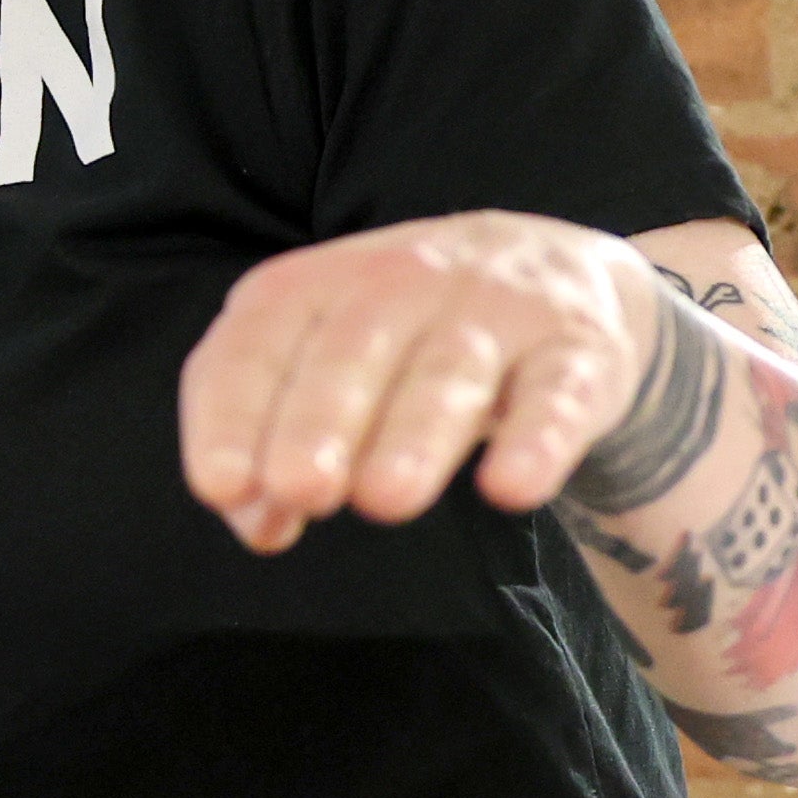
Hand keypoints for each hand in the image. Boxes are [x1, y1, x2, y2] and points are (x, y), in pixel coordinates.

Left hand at [175, 212, 667, 555]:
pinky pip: (558, 393)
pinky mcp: (578, 351)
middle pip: (354, 348)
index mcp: (324, 284)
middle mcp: (406, 282)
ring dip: (416, 433)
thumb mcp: (330, 367)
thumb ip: (275, 442)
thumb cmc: (410, 338)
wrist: (561, 274)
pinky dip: (539, 438)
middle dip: (321, 420)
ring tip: (385, 499)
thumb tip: (258, 523)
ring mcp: (497, 310)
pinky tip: (512, 486)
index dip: (235, 410)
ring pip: (451, 370)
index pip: (261, 336)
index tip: (220, 486)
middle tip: (298, 489)